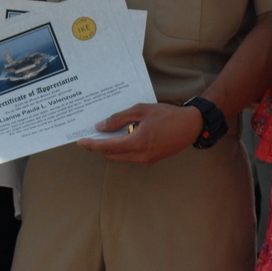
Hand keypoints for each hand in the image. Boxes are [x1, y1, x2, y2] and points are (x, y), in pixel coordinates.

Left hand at [76, 102, 202, 165]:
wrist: (191, 126)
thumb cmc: (167, 115)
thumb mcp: (140, 110)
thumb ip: (119, 119)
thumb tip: (101, 127)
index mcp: (136, 143)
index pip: (107, 147)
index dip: (92, 145)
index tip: (80, 142)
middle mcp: (140, 156)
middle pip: (111, 155)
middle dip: (100, 146)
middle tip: (93, 134)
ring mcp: (146, 160)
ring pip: (121, 157)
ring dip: (112, 147)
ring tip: (108, 132)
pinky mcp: (152, 160)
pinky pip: (131, 156)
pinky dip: (123, 148)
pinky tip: (123, 135)